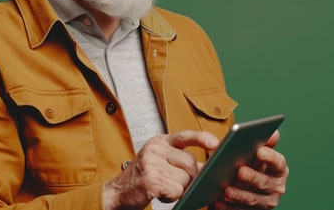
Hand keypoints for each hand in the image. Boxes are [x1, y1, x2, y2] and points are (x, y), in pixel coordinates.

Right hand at [103, 130, 219, 209]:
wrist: (117, 193)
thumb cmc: (142, 178)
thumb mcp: (160, 162)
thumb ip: (181, 160)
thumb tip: (208, 165)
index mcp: (159, 142)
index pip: (185, 136)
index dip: (202, 139)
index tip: (216, 143)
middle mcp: (155, 149)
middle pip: (190, 162)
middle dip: (190, 177)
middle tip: (175, 183)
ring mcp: (151, 163)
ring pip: (185, 179)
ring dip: (179, 189)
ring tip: (163, 187)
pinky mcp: (150, 180)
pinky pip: (176, 190)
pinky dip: (172, 197)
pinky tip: (160, 194)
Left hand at [211, 130, 288, 209]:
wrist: (245, 185)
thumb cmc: (252, 164)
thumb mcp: (258, 153)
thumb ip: (265, 142)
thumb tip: (274, 134)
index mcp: (279, 170)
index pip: (279, 163)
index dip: (270, 157)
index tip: (259, 150)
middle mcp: (275, 187)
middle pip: (265, 182)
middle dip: (252, 177)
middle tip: (240, 170)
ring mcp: (264, 202)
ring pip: (252, 199)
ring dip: (239, 194)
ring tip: (226, 189)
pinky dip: (228, 207)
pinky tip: (217, 201)